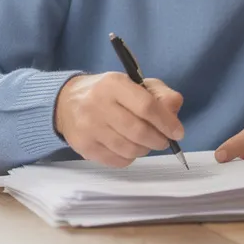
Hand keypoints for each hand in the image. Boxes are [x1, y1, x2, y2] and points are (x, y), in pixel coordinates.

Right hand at [54, 72, 184, 167]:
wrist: (66, 102)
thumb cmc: (109, 93)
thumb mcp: (135, 83)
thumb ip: (159, 93)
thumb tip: (174, 110)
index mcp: (114, 84)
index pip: (146, 106)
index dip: (166, 122)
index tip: (177, 132)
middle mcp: (98, 105)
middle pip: (138, 131)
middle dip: (158, 140)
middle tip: (164, 140)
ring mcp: (88, 128)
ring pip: (129, 149)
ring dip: (145, 149)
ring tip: (146, 143)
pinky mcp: (84, 147)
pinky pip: (117, 160)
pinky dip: (130, 157)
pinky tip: (128, 147)